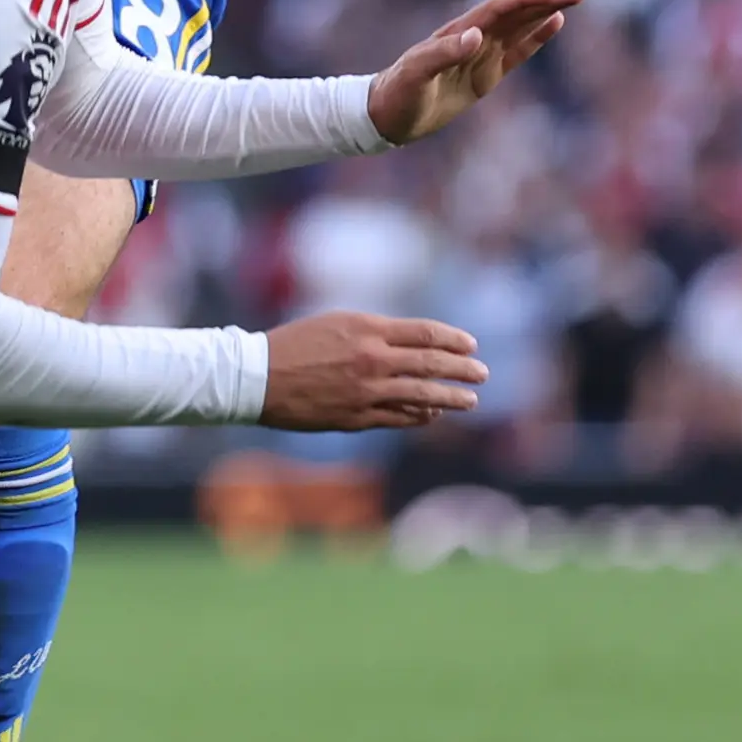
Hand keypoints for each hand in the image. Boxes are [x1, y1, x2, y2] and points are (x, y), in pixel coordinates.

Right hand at [261, 312, 486, 428]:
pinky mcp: (356, 417)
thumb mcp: (337, 324)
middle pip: (430, 363)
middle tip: (483, 374)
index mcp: (368, 329)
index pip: (424, 333)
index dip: (453, 340)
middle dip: (462, 369)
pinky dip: (420, 415)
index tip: (471, 345)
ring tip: (471, 400)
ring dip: (451, 397)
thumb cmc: (295, 344)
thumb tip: (411, 346)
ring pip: (421, 394)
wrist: (258, 377)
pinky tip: (432, 414)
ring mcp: (366, 391)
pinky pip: (398, 417)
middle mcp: (372, 358)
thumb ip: (375, 333)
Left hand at [369, 0, 582, 143]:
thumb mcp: (416, 75)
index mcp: (460, 31)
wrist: (386, 115)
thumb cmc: (398, 93)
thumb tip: (476, 37)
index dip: (529, 0)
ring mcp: (481, 54)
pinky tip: (555, 23)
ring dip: (546, 11)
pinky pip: (516, 51)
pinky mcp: (485, 74)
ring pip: (521, 26)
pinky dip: (536, 37)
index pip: (501, 9)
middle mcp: (474, 36)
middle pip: (517, 11)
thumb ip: (444, 54)